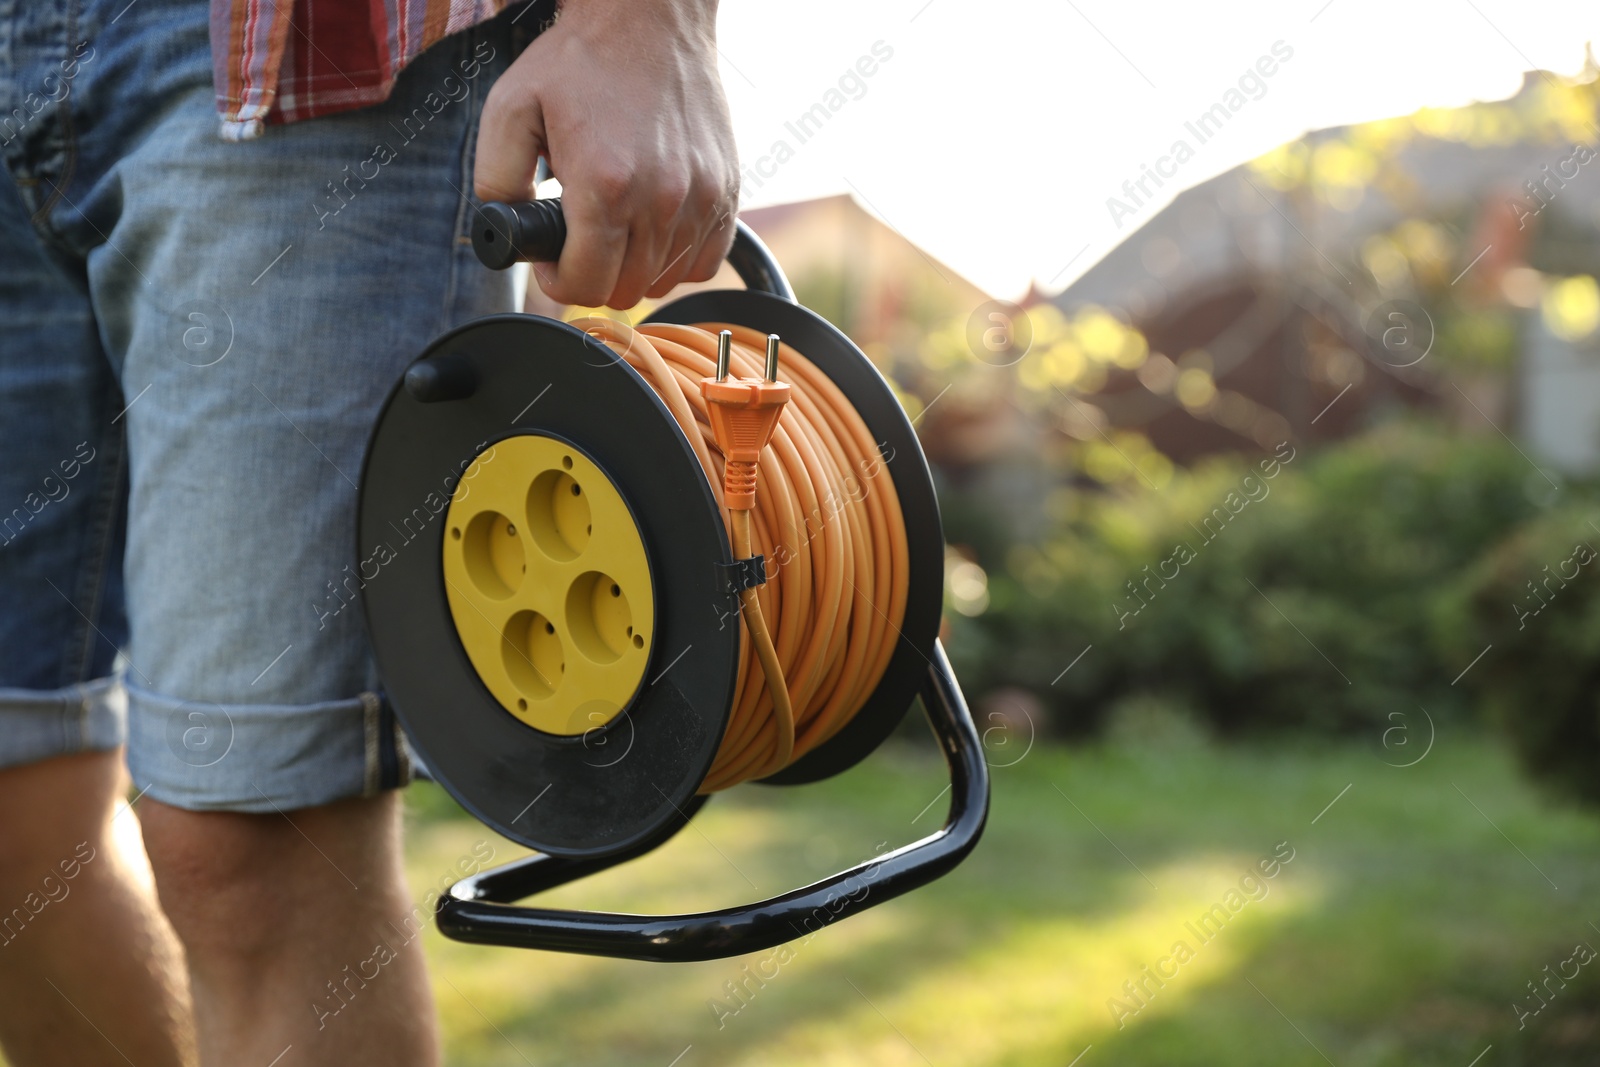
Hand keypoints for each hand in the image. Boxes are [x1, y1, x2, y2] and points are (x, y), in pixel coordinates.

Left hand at [474, 0, 738, 309]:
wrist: (649, 19)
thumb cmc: (580, 61)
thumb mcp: (509, 109)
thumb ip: (494, 181)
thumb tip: (505, 232)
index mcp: (605, 185)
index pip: (585, 285)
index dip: (558, 282)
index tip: (552, 260)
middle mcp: (661, 199)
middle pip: (626, 290)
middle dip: (593, 277)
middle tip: (579, 242)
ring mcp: (701, 198)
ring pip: (665, 281)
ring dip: (634, 268)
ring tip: (615, 227)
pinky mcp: (727, 193)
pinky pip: (705, 262)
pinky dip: (677, 260)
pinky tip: (652, 229)